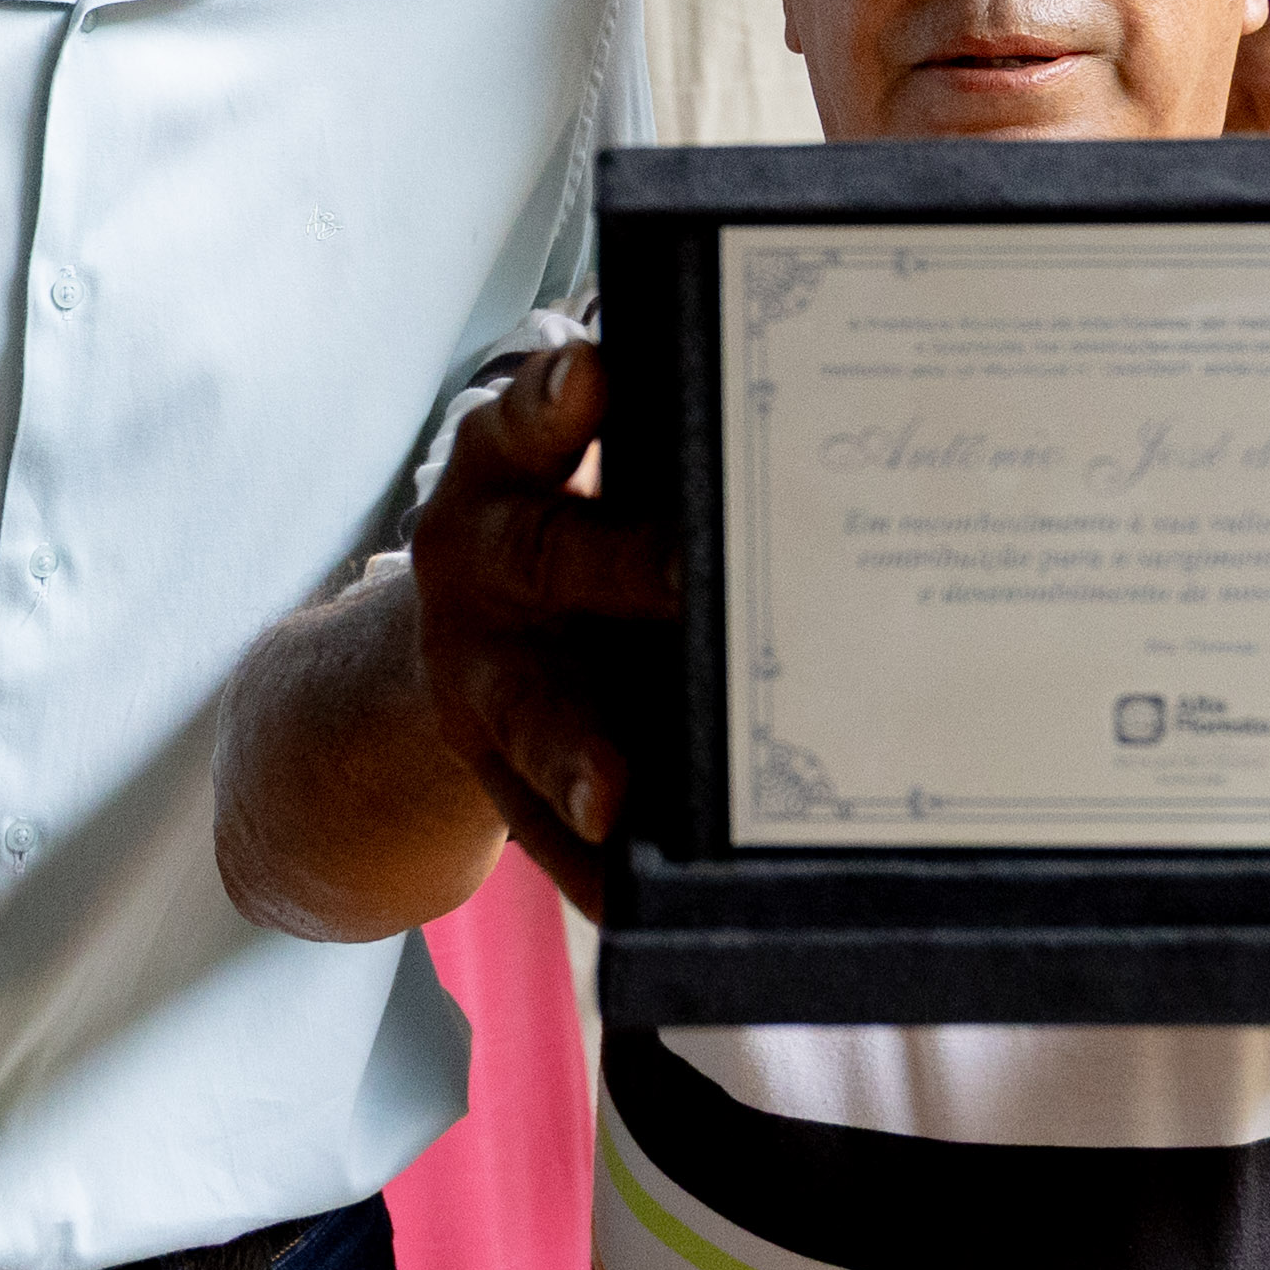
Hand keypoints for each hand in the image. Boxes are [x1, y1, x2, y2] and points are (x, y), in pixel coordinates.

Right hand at [401, 342, 684, 910]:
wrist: (454, 648)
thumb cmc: (569, 534)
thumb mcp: (572, 472)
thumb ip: (651, 444)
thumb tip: (815, 410)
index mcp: (503, 469)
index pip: (529, 423)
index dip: (555, 403)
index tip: (592, 373)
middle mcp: (483, 565)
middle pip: (550, 561)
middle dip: (623, 570)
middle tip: (694, 573)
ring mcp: (478, 678)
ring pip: (531, 715)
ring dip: (576, 756)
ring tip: (614, 796)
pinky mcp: (497, 776)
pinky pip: (541, 833)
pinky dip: (590, 869)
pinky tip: (637, 896)